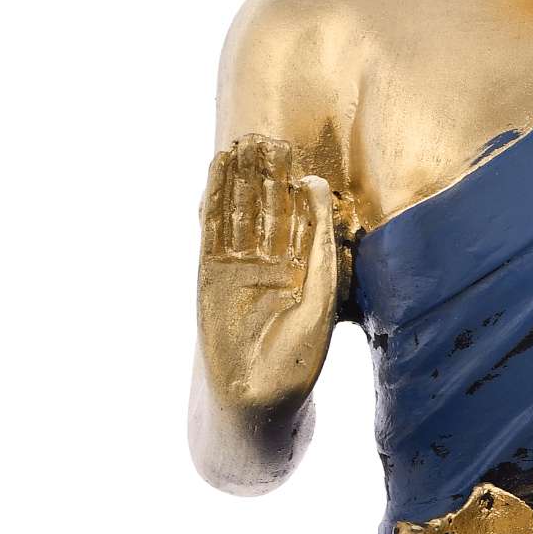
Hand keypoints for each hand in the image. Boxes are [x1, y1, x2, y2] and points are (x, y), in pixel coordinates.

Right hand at [197, 137, 341, 413]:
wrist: (255, 396)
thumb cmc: (297, 355)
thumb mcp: (321, 291)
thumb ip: (320, 240)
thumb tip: (315, 186)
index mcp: (305, 267)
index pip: (301, 216)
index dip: (296, 184)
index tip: (296, 153)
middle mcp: (273, 263)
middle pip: (269, 207)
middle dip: (267, 174)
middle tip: (266, 138)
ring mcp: (240, 266)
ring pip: (241, 212)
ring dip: (241, 178)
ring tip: (241, 143)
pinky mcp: (211, 273)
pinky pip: (213, 228)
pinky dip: (214, 198)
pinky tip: (217, 171)